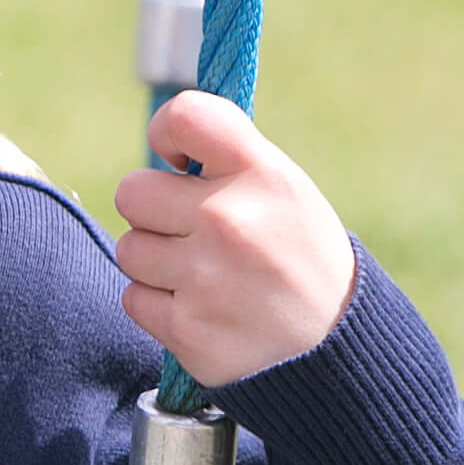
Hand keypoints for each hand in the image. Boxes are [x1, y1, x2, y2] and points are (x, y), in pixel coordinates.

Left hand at [110, 92, 355, 384]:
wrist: (335, 348)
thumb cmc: (300, 257)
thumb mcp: (286, 191)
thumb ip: (229, 160)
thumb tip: (164, 137)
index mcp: (262, 175)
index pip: (184, 116)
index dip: (165, 133)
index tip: (178, 160)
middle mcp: (229, 221)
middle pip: (132, 193)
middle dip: (153, 211)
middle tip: (191, 230)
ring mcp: (205, 278)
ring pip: (128, 249)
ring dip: (154, 262)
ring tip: (203, 273)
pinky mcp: (186, 330)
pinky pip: (133, 300)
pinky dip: (159, 306)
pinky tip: (201, 307)